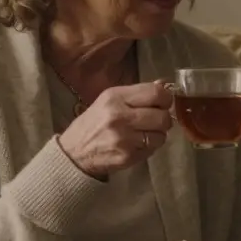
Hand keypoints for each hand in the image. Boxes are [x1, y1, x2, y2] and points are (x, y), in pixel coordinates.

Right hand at [58, 81, 172, 177]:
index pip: (156, 93)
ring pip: (161, 134)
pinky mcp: (127, 156)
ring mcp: (124, 138)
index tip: (163, 103)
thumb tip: (164, 84)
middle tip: (156, 121)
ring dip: (158, 134)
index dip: (166, 98)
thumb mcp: (109, 101)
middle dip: (164, 119)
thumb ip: (137, 93)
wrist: (74, 153)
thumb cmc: (94, 123)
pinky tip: (137, 144)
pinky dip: (150, 146)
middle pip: (162, 116)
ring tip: (145, 133)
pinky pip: (153, 149)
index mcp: (115, 97)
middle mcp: (119, 116)